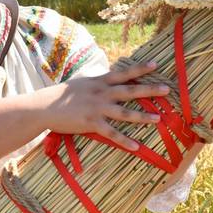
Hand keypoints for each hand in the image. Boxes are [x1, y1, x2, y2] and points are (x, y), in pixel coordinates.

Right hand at [35, 61, 168, 150]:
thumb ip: (97, 81)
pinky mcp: (92, 124)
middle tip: (167, 90)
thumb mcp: (81, 83)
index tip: (156, 65)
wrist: (44, 106)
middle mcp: (101, 93)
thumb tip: (108, 77)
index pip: (123, 73)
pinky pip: (112, 133)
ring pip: (125, 113)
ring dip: (142, 116)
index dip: (140, 68)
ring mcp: (97, 108)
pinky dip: (125, 141)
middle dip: (149, 90)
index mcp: (99, 81)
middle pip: (130, 91)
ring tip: (158, 119)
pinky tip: (137, 147)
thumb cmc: (62, 95)